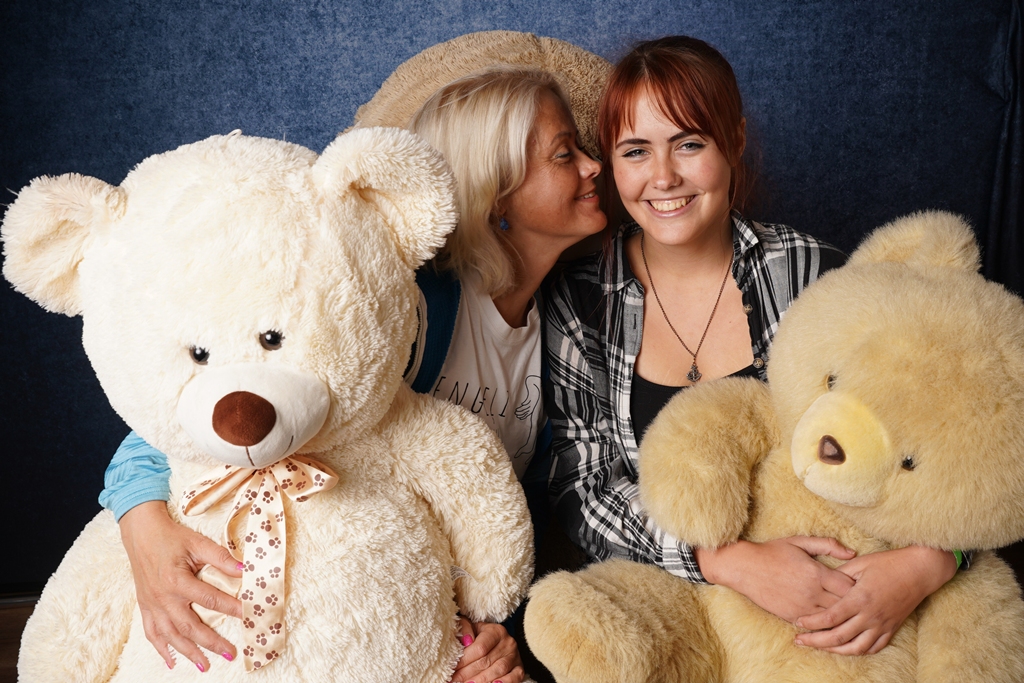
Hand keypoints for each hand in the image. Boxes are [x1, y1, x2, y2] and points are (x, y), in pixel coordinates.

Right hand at [119, 501, 242, 671]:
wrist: (141, 533)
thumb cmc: (171, 537)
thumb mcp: (198, 543)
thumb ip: (221, 558)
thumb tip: (244, 569)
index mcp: (177, 581)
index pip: (210, 600)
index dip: (231, 608)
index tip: (248, 616)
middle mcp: (163, 598)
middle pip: (190, 626)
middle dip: (211, 642)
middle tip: (230, 653)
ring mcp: (152, 605)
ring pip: (171, 635)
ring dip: (189, 652)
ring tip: (205, 665)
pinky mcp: (145, 607)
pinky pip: (151, 633)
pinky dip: (161, 649)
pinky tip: (171, 662)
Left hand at [451, 617, 524, 682]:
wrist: (497, 642)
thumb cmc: (479, 635)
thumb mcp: (471, 627)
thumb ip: (464, 628)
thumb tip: (465, 641)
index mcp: (495, 631)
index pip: (480, 648)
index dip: (464, 660)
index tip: (452, 668)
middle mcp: (508, 643)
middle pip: (487, 661)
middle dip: (468, 674)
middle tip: (455, 680)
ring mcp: (515, 657)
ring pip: (498, 671)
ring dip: (481, 680)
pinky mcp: (519, 668)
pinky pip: (514, 678)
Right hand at [696, 536, 856, 623]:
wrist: (744, 568)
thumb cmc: (773, 552)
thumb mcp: (800, 542)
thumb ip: (827, 545)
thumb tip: (852, 553)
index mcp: (817, 573)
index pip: (850, 587)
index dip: (859, 587)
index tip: (861, 585)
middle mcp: (812, 593)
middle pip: (845, 606)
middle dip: (854, 604)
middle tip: (859, 601)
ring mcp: (802, 607)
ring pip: (832, 619)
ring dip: (841, 616)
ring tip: (847, 612)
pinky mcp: (792, 616)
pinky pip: (816, 626)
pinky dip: (825, 623)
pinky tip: (829, 619)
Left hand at [794, 545, 956, 653]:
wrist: (920, 570)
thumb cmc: (888, 563)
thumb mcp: (859, 564)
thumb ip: (838, 575)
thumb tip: (820, 581)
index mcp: (860, 598)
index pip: (830, 618)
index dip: (812, 623)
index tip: (798, 622)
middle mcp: (870, 615)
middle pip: (838, 637)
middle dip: (816, 641)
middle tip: (799, 641)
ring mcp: (882, 624)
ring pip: (856, 648)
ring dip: (835, 651)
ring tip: (820, 647)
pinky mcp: (892, 628)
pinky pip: (874, 647)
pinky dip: (858, 651)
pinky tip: (845, 649)